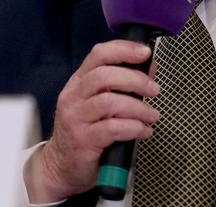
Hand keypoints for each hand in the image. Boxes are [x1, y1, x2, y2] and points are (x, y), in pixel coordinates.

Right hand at [23, 40, 159, 202]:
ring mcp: (76, 118)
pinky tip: (143, 131)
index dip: (124, 49)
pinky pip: (113, 129)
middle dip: (136, 80)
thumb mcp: (101, 102)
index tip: (145, 52)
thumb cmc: (85, 130)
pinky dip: (134, 128)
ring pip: (109, 102)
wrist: (61, 165)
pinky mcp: (83, 140)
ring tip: (151, 115)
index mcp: (79, 81)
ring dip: (138, 108)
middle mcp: (74, 96)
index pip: (99, 54)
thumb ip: (124, 83)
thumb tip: (149, 66)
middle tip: (154, 90)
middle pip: (104, 76)